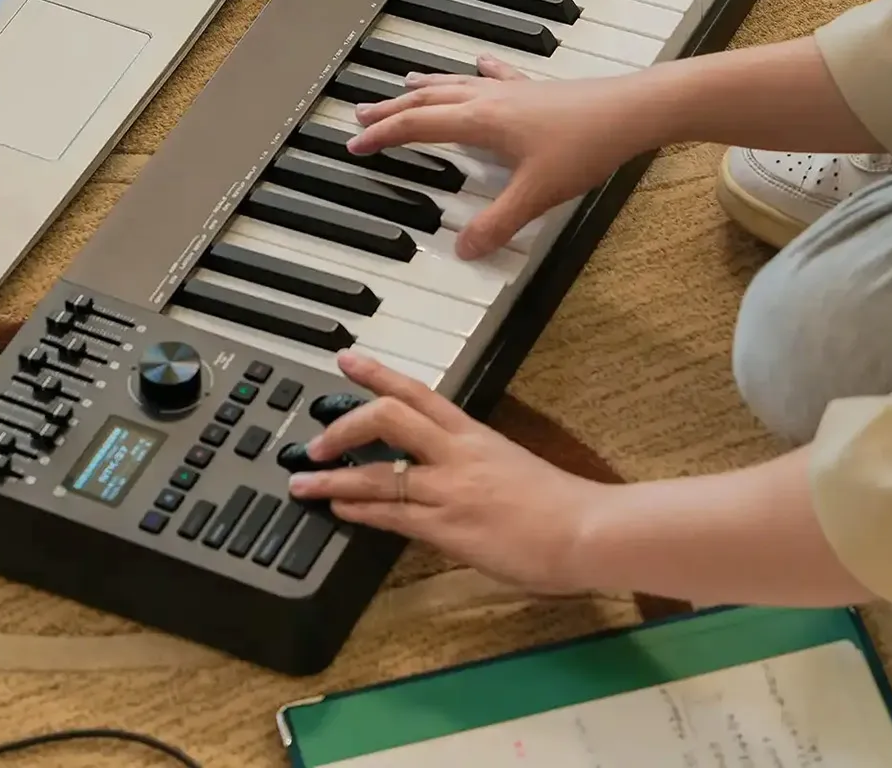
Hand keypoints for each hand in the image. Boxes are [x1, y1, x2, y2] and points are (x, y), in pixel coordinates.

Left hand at [286, 351, 611, 595]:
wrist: (588, 530)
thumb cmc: (561, 504)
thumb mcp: (511, 468)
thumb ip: (474, 463)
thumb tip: (447, 471)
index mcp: (475, 434)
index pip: (418, 392)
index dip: (378, 373)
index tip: (347, 360)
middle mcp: (457, 454)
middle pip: (390, 418)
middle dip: (345, 424)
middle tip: (316, 438)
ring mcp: (451, 490)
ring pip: (379, 473)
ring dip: (334, 479)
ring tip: (303, 482)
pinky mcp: (449, 529)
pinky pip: (394, 515)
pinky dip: (360, 510)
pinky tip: (339, 509)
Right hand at [347, 56, 653, 257]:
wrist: (630, 112)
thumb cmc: (585, 145)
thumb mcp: (536, 195)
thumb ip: (497, 224)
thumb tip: (464, 250)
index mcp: (479, 121)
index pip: (417, 127)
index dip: (383, 136)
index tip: (355, 144)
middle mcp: (488, 99)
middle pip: (427, 100)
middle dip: (391, 109)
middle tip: (362, 114)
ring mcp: (512, 91)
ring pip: (454, 84)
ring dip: (424, 88)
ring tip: (403, 85)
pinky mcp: (536, 91)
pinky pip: (496, 76)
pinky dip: (479, 71)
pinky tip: (481, 63)